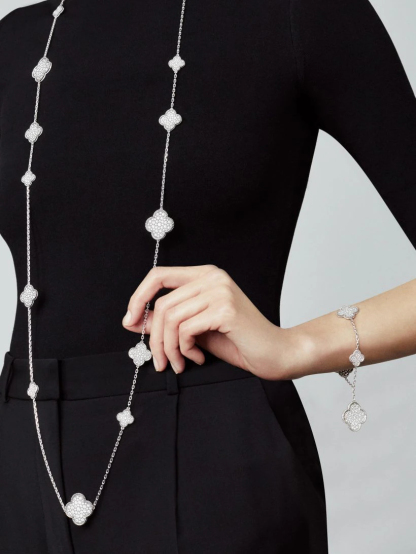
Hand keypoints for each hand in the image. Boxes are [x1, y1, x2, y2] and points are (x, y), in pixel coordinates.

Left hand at [122, 264, 301, 379]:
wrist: (274, 353)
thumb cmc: (237, 341)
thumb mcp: (195, 329)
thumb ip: (168, 320)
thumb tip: (132, 320)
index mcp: (205, 275)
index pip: (159, 275)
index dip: (138, 297)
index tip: (129, 321)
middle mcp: (212, 277)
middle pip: (162, 304)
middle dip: (154, 338)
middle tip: (160, 361)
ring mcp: (220, 291)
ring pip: (170, 318)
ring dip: (170, 348)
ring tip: (181, 363)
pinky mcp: (225, 308)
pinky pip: (185, 329)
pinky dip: (185, 349)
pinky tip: (198, 357)